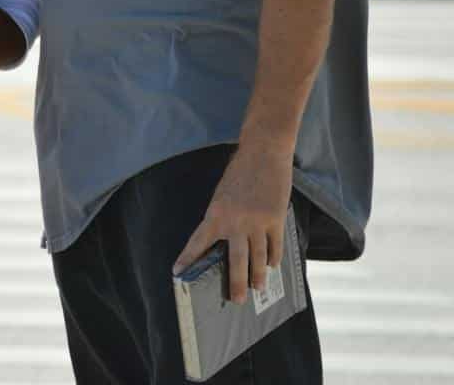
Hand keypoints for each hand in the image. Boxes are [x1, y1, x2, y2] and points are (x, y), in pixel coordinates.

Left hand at [173, 147, 293, 303]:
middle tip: (236, 300)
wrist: (263, 152)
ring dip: (258, 276)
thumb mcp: (222, 195)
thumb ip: (222, 218)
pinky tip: (272, 265)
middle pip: (235, 261)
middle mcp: (235, 222)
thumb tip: (224, 242)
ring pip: (258, 258)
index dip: (188, 258)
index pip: (199, 242)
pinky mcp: (276, 219)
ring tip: (257, 288)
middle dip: (235, 283)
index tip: (178, 273)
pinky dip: (273, 258)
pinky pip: (274, 246)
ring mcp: (257, 222)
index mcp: (216, 214)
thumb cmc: (239, 172)